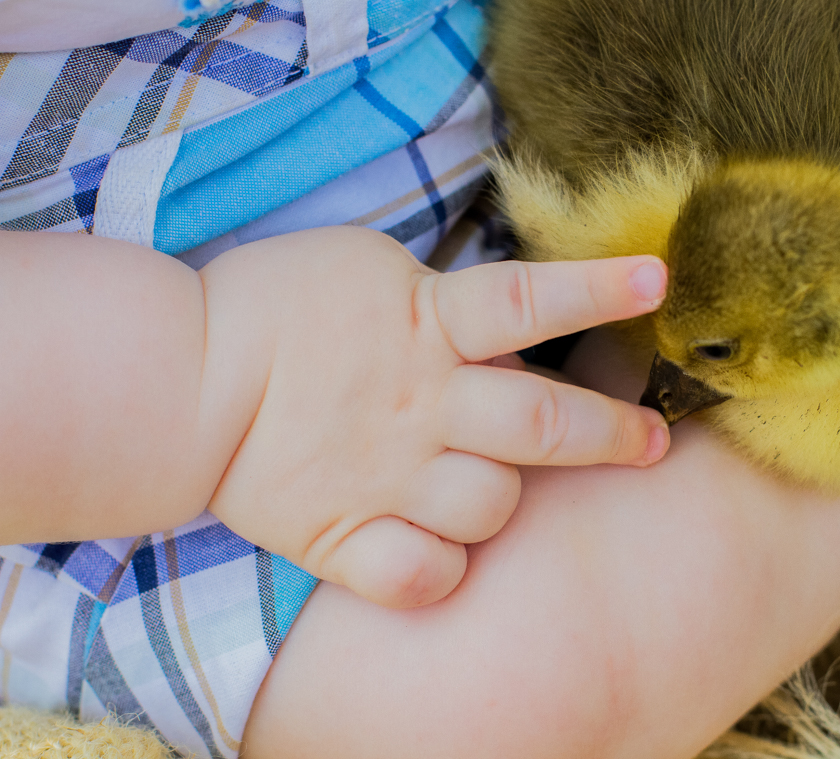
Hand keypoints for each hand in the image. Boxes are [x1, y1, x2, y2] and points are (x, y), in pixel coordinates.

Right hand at [198, 226, 669, 608]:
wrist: (179, 376)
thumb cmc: (274, 304)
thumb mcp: (366, 266)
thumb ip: (441, 296)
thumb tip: (505, 321)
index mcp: (427, 324)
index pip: (531, 301)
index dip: (600, 288)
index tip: (659, 279)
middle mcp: (423, 403)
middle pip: (543, 421)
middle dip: (612, 433)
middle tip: (652, 442)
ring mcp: (388, 475)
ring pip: (495, 506)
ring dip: (506, 499)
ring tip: (488, 485)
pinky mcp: (345, 535)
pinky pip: (424, 576)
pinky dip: (444, 570)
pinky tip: (437, 549)